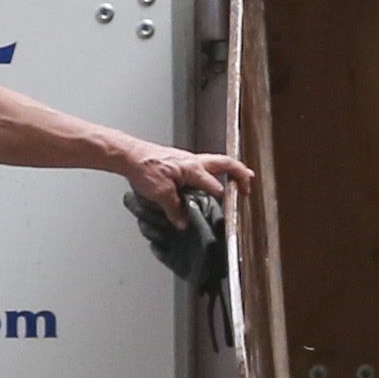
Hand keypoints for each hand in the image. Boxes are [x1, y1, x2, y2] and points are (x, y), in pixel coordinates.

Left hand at [122, 142, 254, 225]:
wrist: (130, 155)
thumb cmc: (144, 167)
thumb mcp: (160, 194)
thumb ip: (175, 210)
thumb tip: (184, 222)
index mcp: (193, 168)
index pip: (215, 187)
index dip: (223, 200)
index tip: (228, 212)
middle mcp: (194, 162)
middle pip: (225, 164)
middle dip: (240, 173)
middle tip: (248, 184)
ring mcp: (188, 160)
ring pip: (216, 162)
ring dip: (228, 170)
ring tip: (237, 181)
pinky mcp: (181, 161)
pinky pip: (204, 164)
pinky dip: (214, 171)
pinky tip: (210, 180)